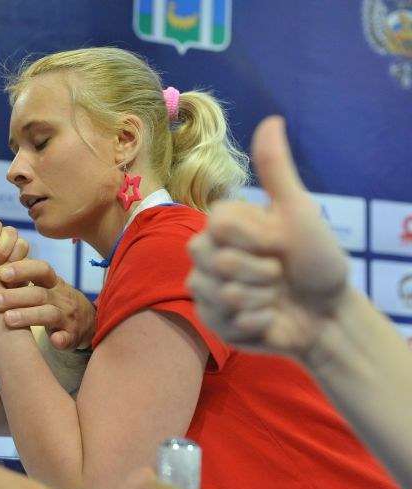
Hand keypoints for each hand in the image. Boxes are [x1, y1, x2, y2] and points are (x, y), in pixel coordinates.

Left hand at [0, 259, 95, 349]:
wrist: (86, 322)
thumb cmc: (54, 300)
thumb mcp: (45, 285)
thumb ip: (24, 276)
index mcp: (52, 282)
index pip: (41, 269)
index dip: (21, 269)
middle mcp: (61, 297)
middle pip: (39, 293)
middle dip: (14, 296)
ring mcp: (67, 317)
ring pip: (50, 314)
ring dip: (29, 316)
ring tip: (7, 319)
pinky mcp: (71, 336)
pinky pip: (67, 338)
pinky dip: (61, 339)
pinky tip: (54, 340)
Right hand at [186, 116, 349, 358]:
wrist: (327, 313)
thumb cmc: (316, 260)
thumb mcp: (299, 213)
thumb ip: (276, 171)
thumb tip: (271, 119)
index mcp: (224, 226)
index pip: (218, 225)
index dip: (256, 239)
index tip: (278, 244)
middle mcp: (207, 254)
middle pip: (215, 261)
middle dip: (259, 273)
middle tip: (278, 274)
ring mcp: (206, 289)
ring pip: (219, 293)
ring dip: (259, 300)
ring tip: (274, 299)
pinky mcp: (210, 321)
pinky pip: (222, 321)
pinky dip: (255, 323)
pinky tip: (266, 320)